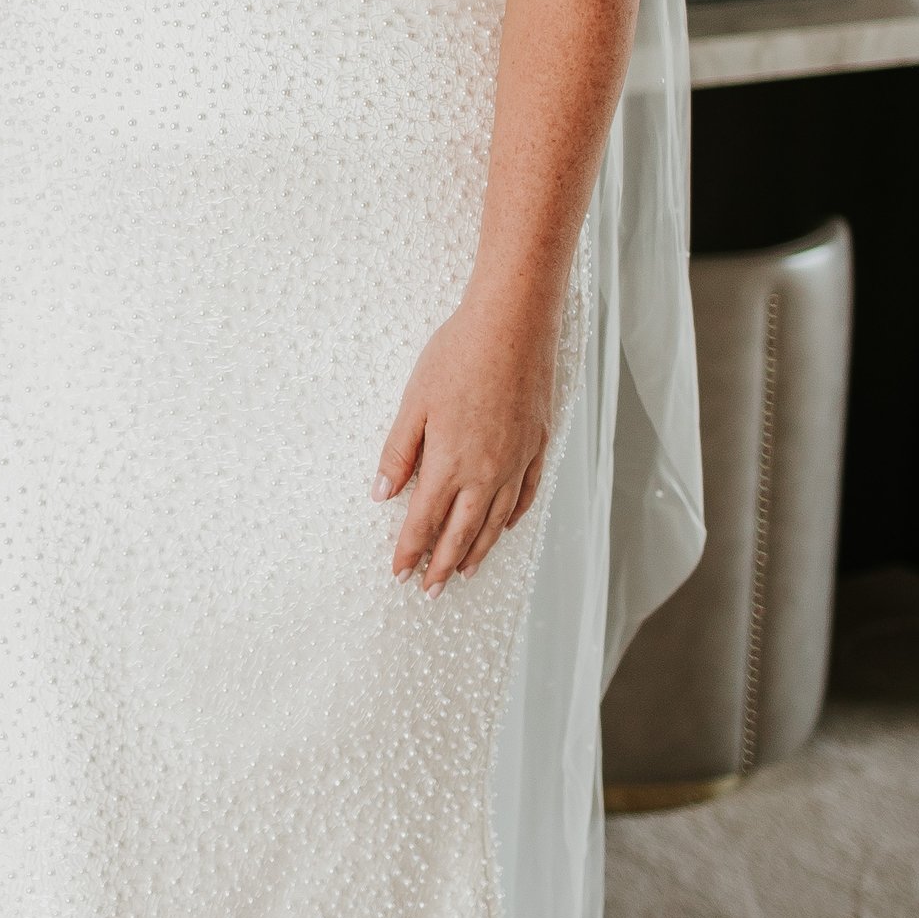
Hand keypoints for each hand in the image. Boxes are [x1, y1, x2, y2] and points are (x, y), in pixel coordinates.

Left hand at [375, 288, 556, 593]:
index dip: (410, 551)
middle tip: (431, 591)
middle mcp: (487, 472)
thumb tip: (381, 493)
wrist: (513, 326)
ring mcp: (517, 461)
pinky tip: (505, 527)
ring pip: (496, 521)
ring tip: (464, 572)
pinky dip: (513, 517)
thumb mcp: (414, 403)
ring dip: (479, 550)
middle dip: (443, 564)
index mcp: (450, 464)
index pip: (424, 521)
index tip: (400, 574)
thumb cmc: (458, 356)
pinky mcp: (538, 445)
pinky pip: (527, 494)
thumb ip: (399, 453)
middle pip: (462, 532)